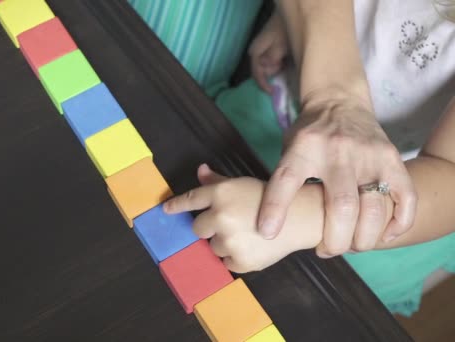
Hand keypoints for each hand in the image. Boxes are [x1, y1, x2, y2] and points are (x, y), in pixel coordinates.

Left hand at [163, 164, 319, 272]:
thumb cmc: (270, 198)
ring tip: (246, 234)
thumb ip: (217, 181)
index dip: (176, 206)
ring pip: (212, 247)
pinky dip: (235, 257)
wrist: (300, 218)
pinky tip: (252, 246)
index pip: (190, 200)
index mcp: (220, 194)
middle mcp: (221, 216)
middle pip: (197, 229)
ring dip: (224, 243)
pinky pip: (226, 263)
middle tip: (231, 223)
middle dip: (209, 227)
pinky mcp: (240, 261)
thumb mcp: (242, 184)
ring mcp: (229, 240)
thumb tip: (199, 170)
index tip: (165, 210)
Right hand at [249, 11, 288, 92]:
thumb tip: (268, 70)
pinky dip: (278, 66)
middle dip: (272, 74)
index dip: (264, 85)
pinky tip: (284, 61)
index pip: (256, 74)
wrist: (287, 15)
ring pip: (267, 69)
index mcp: (255, 53)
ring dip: (276, 69)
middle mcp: (256, 54)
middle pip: (262, 73)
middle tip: (283, 66)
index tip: (274, 92)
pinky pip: (271, 64)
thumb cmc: (283, 29)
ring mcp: (261, 53)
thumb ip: (272, 57)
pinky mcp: (268, 52)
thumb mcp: (280, 44)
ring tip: (285, 61)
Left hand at [257, 93, 416, 255]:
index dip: (275, 209)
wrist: (338, 100)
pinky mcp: (392, 158)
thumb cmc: (309, 135)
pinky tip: (382, 236)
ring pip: (373, 209)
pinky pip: (405, 198)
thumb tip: (272, 228)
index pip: (285, 179)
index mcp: (303, 148)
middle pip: (341, 207)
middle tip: (325, 250)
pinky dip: (398, 224)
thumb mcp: (288, 149)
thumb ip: (284, 182)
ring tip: (351, 246)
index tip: (268, 233)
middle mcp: (337, 151)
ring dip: (363, 239)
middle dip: (334, 241)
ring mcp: (369, 155)